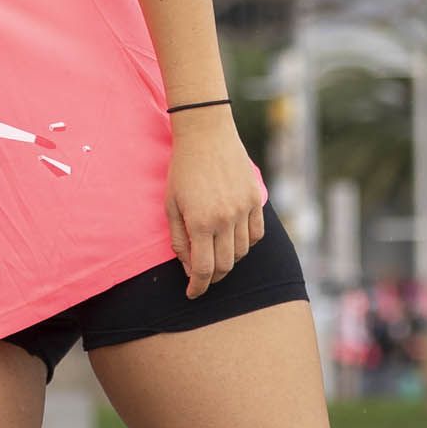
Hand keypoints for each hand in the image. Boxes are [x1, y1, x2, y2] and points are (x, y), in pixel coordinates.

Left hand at [164, 108, 264, 296]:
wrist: (206, 134)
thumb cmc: (183, 170)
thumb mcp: (170, 205)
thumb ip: (179, 239)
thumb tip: (188, 267)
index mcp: (201, 222)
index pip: (204, 269)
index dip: (198, 287)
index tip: (192, 293)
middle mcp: (226, 219)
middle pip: (225, 265)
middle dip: (213, 278)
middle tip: (203, 278)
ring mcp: (244, 209)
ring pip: (242, 252)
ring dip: (229, 261)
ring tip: (216, 256)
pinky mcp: (256, 200)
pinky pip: (256, 234)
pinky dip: (246, 244)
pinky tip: (234, 241)